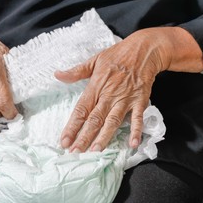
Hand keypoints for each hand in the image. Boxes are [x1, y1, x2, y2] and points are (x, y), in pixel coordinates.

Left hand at [55, 27, 202, 151]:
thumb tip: (58, 74)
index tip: (64, 141)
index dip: (72, 126)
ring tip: (96, 150)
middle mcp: (109, 95)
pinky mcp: (140, 100)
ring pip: (112, 121)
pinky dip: (136, 130)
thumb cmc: (118, 55)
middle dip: (84, 137)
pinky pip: (137, 118)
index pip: (81, 110)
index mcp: (95, 86)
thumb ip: (76, 72)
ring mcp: (125, 98)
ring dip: (104, 136)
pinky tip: (132, 144)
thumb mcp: (94, 60)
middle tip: (75, 153)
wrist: (144, 49)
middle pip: (94, 119)